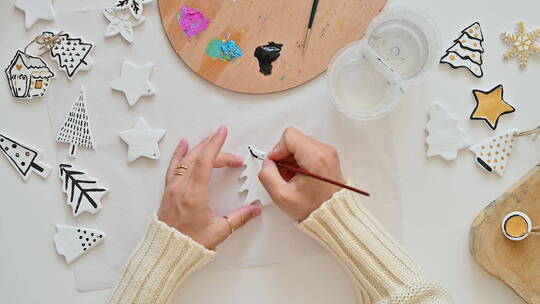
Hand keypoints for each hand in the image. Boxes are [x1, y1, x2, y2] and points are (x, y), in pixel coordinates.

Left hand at [158, 126, 261, 249]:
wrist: (166, 253)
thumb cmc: (189, 244)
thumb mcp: (219, 231)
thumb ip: (239, 218)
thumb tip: (254, 210)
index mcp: (194, 195)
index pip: (205, 162)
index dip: (216, 145)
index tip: (222, 133)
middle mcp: (181, 188)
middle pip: (198, 159)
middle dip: (215, 150)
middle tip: (231, 154)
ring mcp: (173, 188)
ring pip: (186, 160)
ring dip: (199, 148)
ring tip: (209, 139)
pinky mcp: (168, 192)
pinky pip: (173, 167)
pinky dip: (179, 154)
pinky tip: (183, 146)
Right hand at [258, 127, 344, 220]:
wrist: (334, 215)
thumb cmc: (314, 208)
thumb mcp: (282, 196)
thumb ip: (267, 175)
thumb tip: (267, 164)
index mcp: (315, 157)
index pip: (289, 136)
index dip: (278, 150)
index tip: (277, 164)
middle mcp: (325, 151)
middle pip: (294, 140)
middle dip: (284, 156)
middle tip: (285, 174)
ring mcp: (329, 153)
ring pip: (300, 144)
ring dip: (291, 159)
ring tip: (293, 178)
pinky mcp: (329, 157)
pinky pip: (308, 150)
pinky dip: (300, 161)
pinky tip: (300, 176)